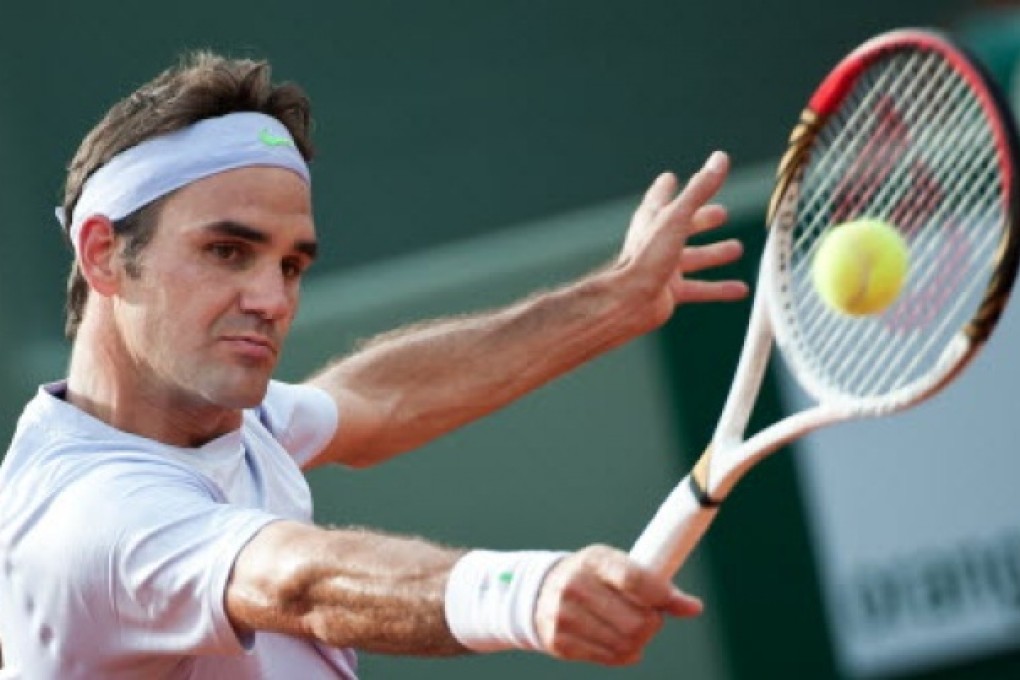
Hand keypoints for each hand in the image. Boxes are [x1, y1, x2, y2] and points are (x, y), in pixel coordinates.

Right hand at [533, 545, 702, 665]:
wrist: (541, 591)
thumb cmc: (592, 577)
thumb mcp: (618, 567)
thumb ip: (655, 585)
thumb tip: (693, 607)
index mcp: (594, 560)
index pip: (634, 579)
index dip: (661, 595)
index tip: (672, 601)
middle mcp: (575, 585)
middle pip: (636, 622)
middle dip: (652, 623)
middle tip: (648, 616)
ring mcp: (564, 615)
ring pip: (626, 645)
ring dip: (638, 642)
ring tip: (630, 628)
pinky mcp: (560, 641)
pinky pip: (610, 658)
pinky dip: (623, 654)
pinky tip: (616, 640)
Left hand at [616, 151, 748, 331]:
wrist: (628, 302)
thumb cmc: (646, 257)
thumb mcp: (678, 218)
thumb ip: (699, 189)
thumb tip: (720, 158)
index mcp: (652, 220)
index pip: (659, 197)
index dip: (666, 187)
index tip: (670, 178)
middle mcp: (655, 242)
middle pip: (681, 226)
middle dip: (701, 220)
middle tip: (721, 214)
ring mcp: (662, 268)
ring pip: (693, 258)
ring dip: (714, 253)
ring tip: (736, 249)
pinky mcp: (669, 292)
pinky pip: (699, 288)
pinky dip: (719, 288)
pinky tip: (740, 290)